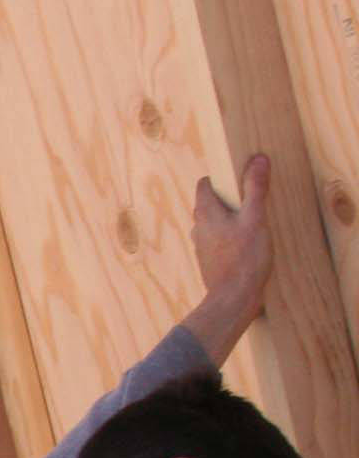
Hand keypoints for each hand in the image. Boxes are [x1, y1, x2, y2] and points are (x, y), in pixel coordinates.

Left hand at [193, 152, 272, 321]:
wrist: (233, 298)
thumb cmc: (244, 258)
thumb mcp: (255, 218)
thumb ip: (255, 188)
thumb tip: (258, 159)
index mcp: (205, 213)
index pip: (204, 184)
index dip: (222, 177)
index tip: (240, 177)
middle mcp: (198, 227)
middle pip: (210, 202)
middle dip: (229, 196)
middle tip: (252, 197)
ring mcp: (201, 245)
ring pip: (214, 221)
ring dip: (230, 216)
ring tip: (252, 219)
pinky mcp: (209, 259)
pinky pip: (218, 238)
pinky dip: (230, 233)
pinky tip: (247, 241)